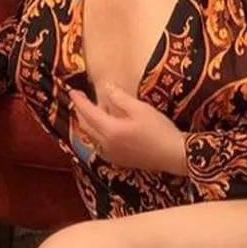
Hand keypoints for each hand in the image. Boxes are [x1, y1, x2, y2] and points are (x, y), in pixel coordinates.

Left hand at [69, 83, 187, 175]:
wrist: (173, 156)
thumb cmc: (160, 130)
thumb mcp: (141, 109)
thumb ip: (120, 98)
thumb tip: (107, 87)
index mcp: (110, 130)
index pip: (88, 113)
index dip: (79, 101)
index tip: (73, 91)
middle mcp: (106, 144)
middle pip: (85, 126)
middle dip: (80, 112)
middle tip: (79, 99)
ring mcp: (111, 154)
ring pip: (91, 136)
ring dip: (88, 123)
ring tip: (91, 111)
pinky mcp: (117, 160)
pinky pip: (99, 145)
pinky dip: (96, 134)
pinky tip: (104, 128)